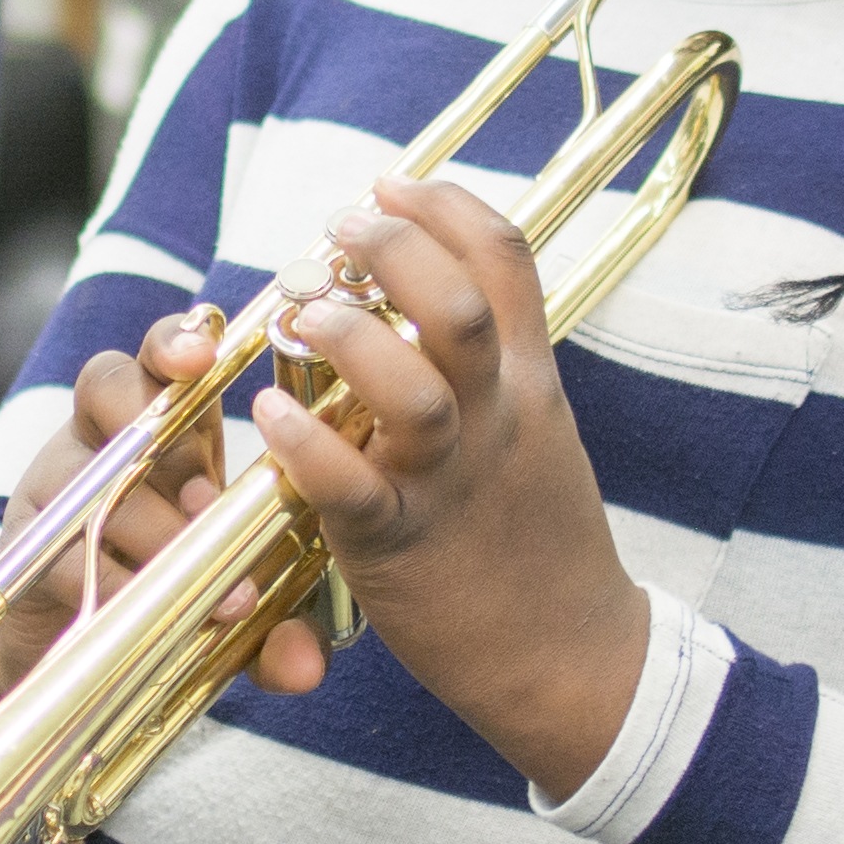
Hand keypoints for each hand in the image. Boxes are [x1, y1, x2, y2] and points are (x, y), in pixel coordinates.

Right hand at [0, 303, 333, 707]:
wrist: (78, 654)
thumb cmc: (172, 593)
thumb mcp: (234, 604)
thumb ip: (274, 630)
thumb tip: (305, 668)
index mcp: (168, 425)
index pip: (165, 355)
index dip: (180, 342)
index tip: (205, 356)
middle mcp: (106, 438)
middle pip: (110, 384)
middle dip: (157, 424)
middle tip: (205, 494)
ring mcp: (58, 485)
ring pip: (89, 469)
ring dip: (146, 519)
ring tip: (187, 559)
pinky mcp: (24, 543)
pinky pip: (62, 549)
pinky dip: (108, 577)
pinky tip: (140, 605)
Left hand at [243, 172, 648, 795]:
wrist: (574, 660)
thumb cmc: (537, 541)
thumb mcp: (539, 430)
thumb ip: (500, 362)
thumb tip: (434, 296)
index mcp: (529, 382)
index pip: (507, 260)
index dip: (446, 205)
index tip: (390, 183)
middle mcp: (496, 420)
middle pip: (458, 306)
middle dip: (393, 247)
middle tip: (339, 227)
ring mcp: (450, 485)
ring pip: (413, 391)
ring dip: (349, 336)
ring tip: (305, 311)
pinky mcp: (401, 549)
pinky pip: (353, 490)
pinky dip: (306, 447)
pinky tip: (268, 414)